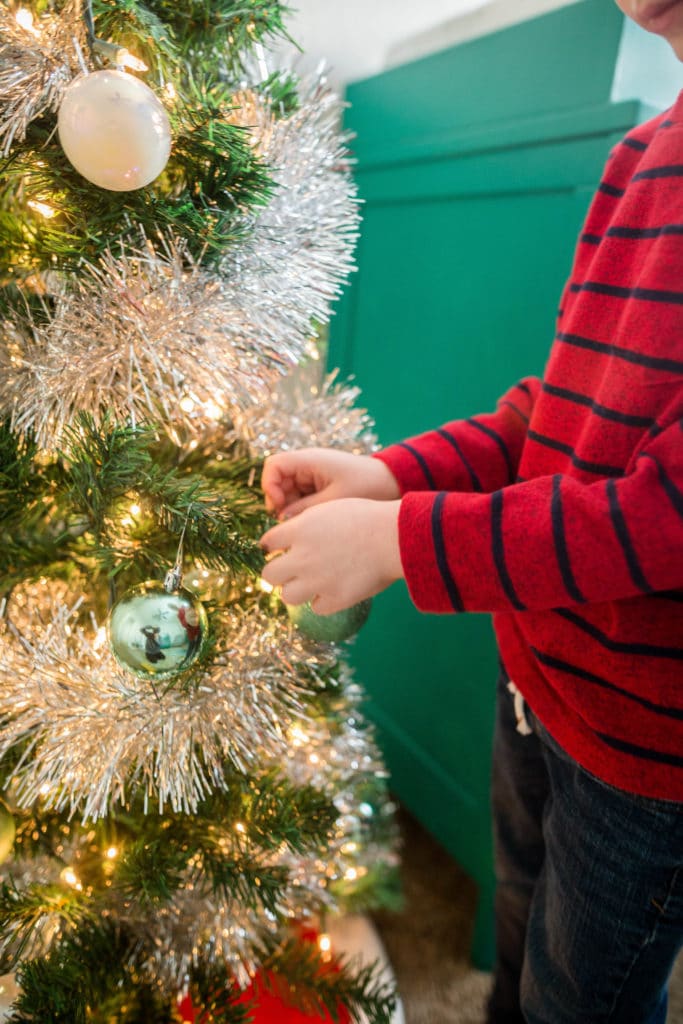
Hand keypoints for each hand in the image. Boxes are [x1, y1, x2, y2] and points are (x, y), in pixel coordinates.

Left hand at [260, 498, 402, 614]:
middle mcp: (302, 557)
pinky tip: (334, 589)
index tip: (282, 548)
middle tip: (293, 569)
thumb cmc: (367, 517)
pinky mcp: (335, 599)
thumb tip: (289, 536)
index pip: (268, 543)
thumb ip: (305, 523)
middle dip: (279, 571)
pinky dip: (323, 601)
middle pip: (269, 574)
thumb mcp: (329, 508)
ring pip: (287, 596)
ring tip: (312, 582)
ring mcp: (317, 580)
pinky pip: (316, 607)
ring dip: (297, 590)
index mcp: (299, 530)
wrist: (394, 536)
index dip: (274, 546)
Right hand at [261, 448, 399, 519]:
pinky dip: (301, 508)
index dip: (270, 485)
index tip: (280, 505)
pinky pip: (300, 496)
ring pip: (288, 490)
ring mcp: (313, 474)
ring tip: (304, 523)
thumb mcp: (334, 500)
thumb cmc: (367, 486)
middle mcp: (308, 464)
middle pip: (278, 479)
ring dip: (290, 507)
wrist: (392, 482)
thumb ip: (304, 509)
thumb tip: (281, 519)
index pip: (274, 465)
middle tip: (290, 521)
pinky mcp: (319, 485)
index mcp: (310, 460)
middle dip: (280, 501)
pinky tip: (313, 521)